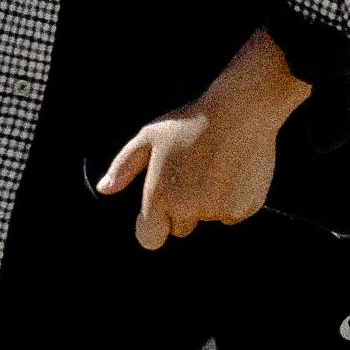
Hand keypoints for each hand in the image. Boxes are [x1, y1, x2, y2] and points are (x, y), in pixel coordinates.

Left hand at [100, 28, 305, 244]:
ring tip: (213, 167)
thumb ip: (123, 167)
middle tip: (191, 174)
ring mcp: (218, 210)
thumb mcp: (148, 137)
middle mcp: (188, 209)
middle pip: (181, 228)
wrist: (240, 110)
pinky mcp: (244, 208)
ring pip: (208, 219)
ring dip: (208, 203)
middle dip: (182, 210)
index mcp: (160, 196)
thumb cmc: (190, 121)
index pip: (150, 239)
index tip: (160, 210)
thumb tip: (104, 190)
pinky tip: (232, 172)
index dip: (153, 226)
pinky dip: (232, 201)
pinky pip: (232, 215)